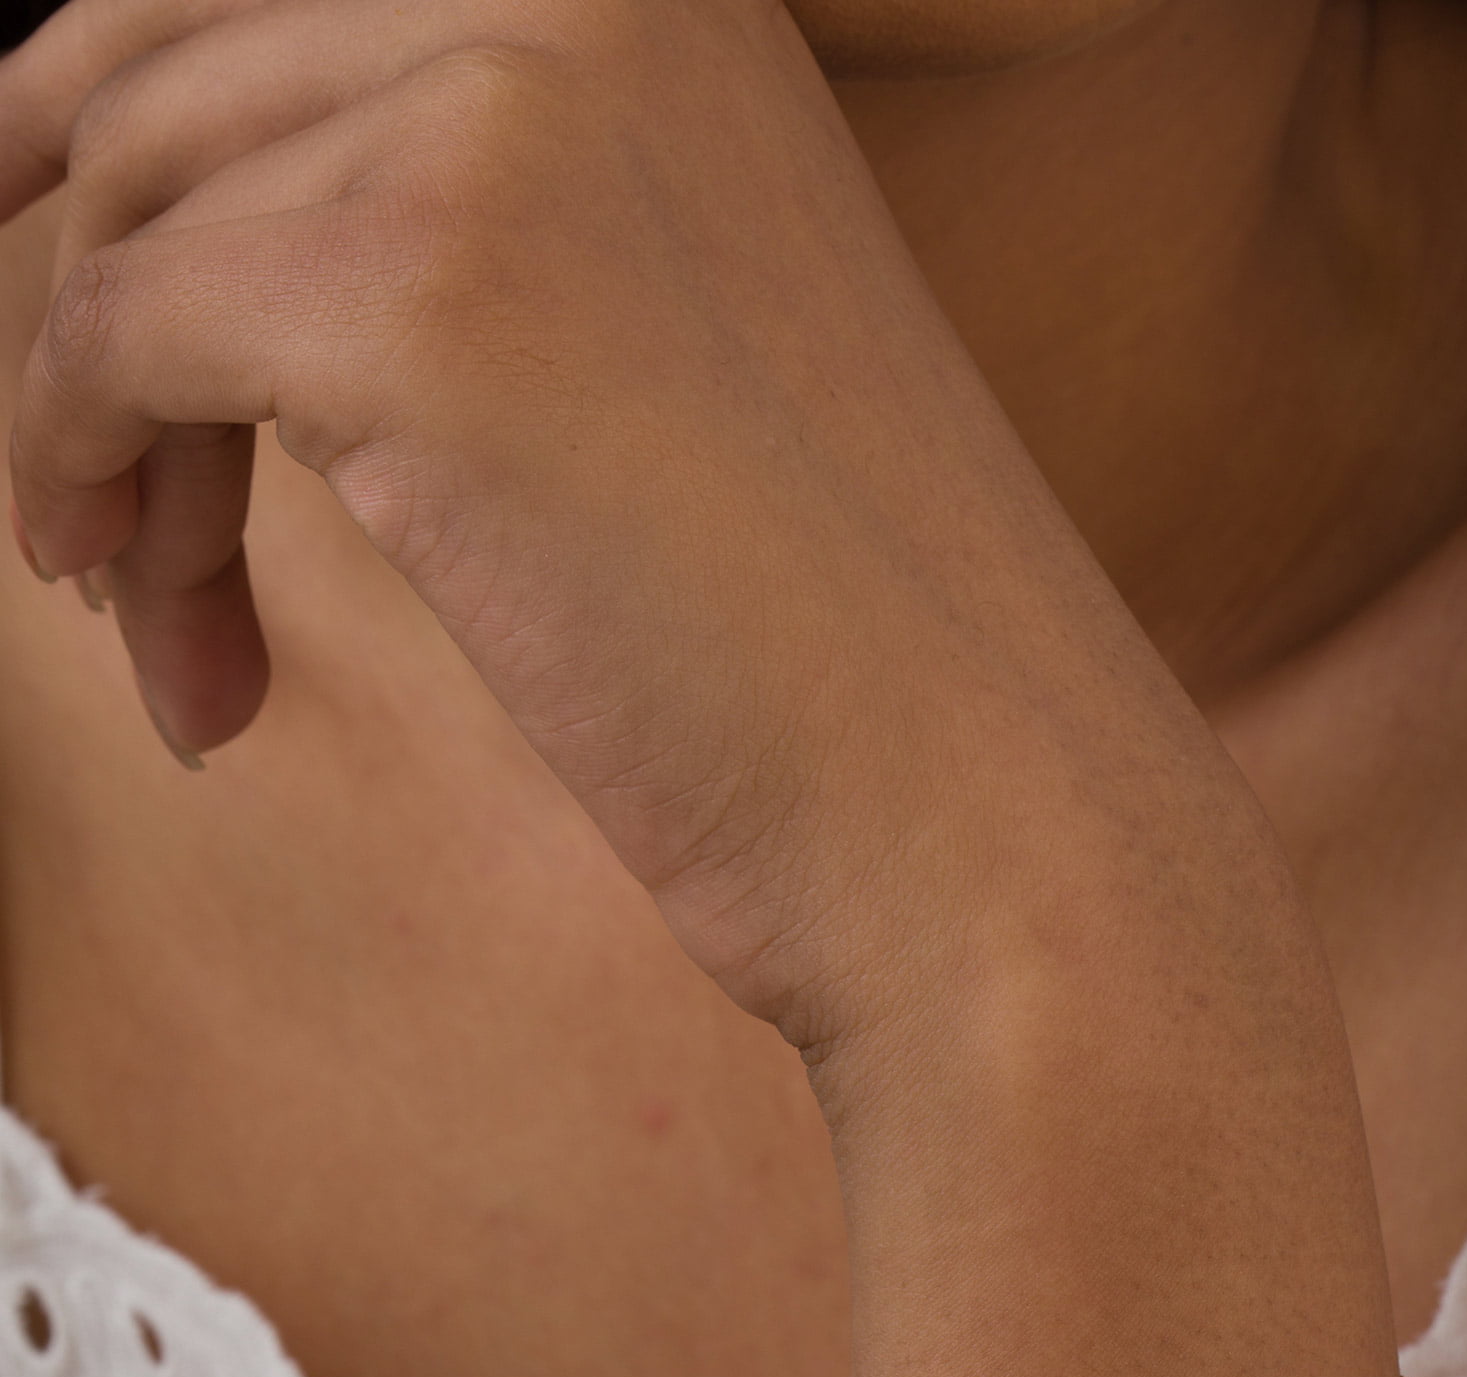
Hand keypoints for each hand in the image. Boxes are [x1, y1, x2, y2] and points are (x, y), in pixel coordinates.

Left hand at [0, 0, 1237, 1045]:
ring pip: (129, 218)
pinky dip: (86, 486)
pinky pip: (108, 336)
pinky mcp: (423, 289)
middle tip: (94, 540)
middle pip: (164, 75)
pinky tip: (194, 670)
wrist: (987, 829)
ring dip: (109, 454)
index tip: (32, 272)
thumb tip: (189, 238)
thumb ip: (482, 238)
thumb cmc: (847, 666)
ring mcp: (506, 116)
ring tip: (180, 642)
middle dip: (86, 313)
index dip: (107, 122)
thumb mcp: (670, 367)